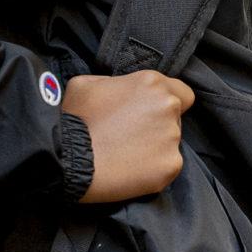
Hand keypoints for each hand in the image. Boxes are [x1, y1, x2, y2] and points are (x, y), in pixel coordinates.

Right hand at [60, 70, 193, 203]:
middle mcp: (168, 106)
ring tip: (126, 153)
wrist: (70, 161)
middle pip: (176, 117)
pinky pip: (167, 165)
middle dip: (159, 124)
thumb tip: (120, 90)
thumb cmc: (75, 120)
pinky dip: (153, 168)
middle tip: (130, 135)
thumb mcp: (85, 84)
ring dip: (155, 146)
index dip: (167, 102)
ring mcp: (172, 137)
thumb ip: (113, 83)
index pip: (182, 92)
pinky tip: (130, 169)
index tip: (150, 113)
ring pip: (171, 142)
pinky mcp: (171, 165)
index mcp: (151, 83)